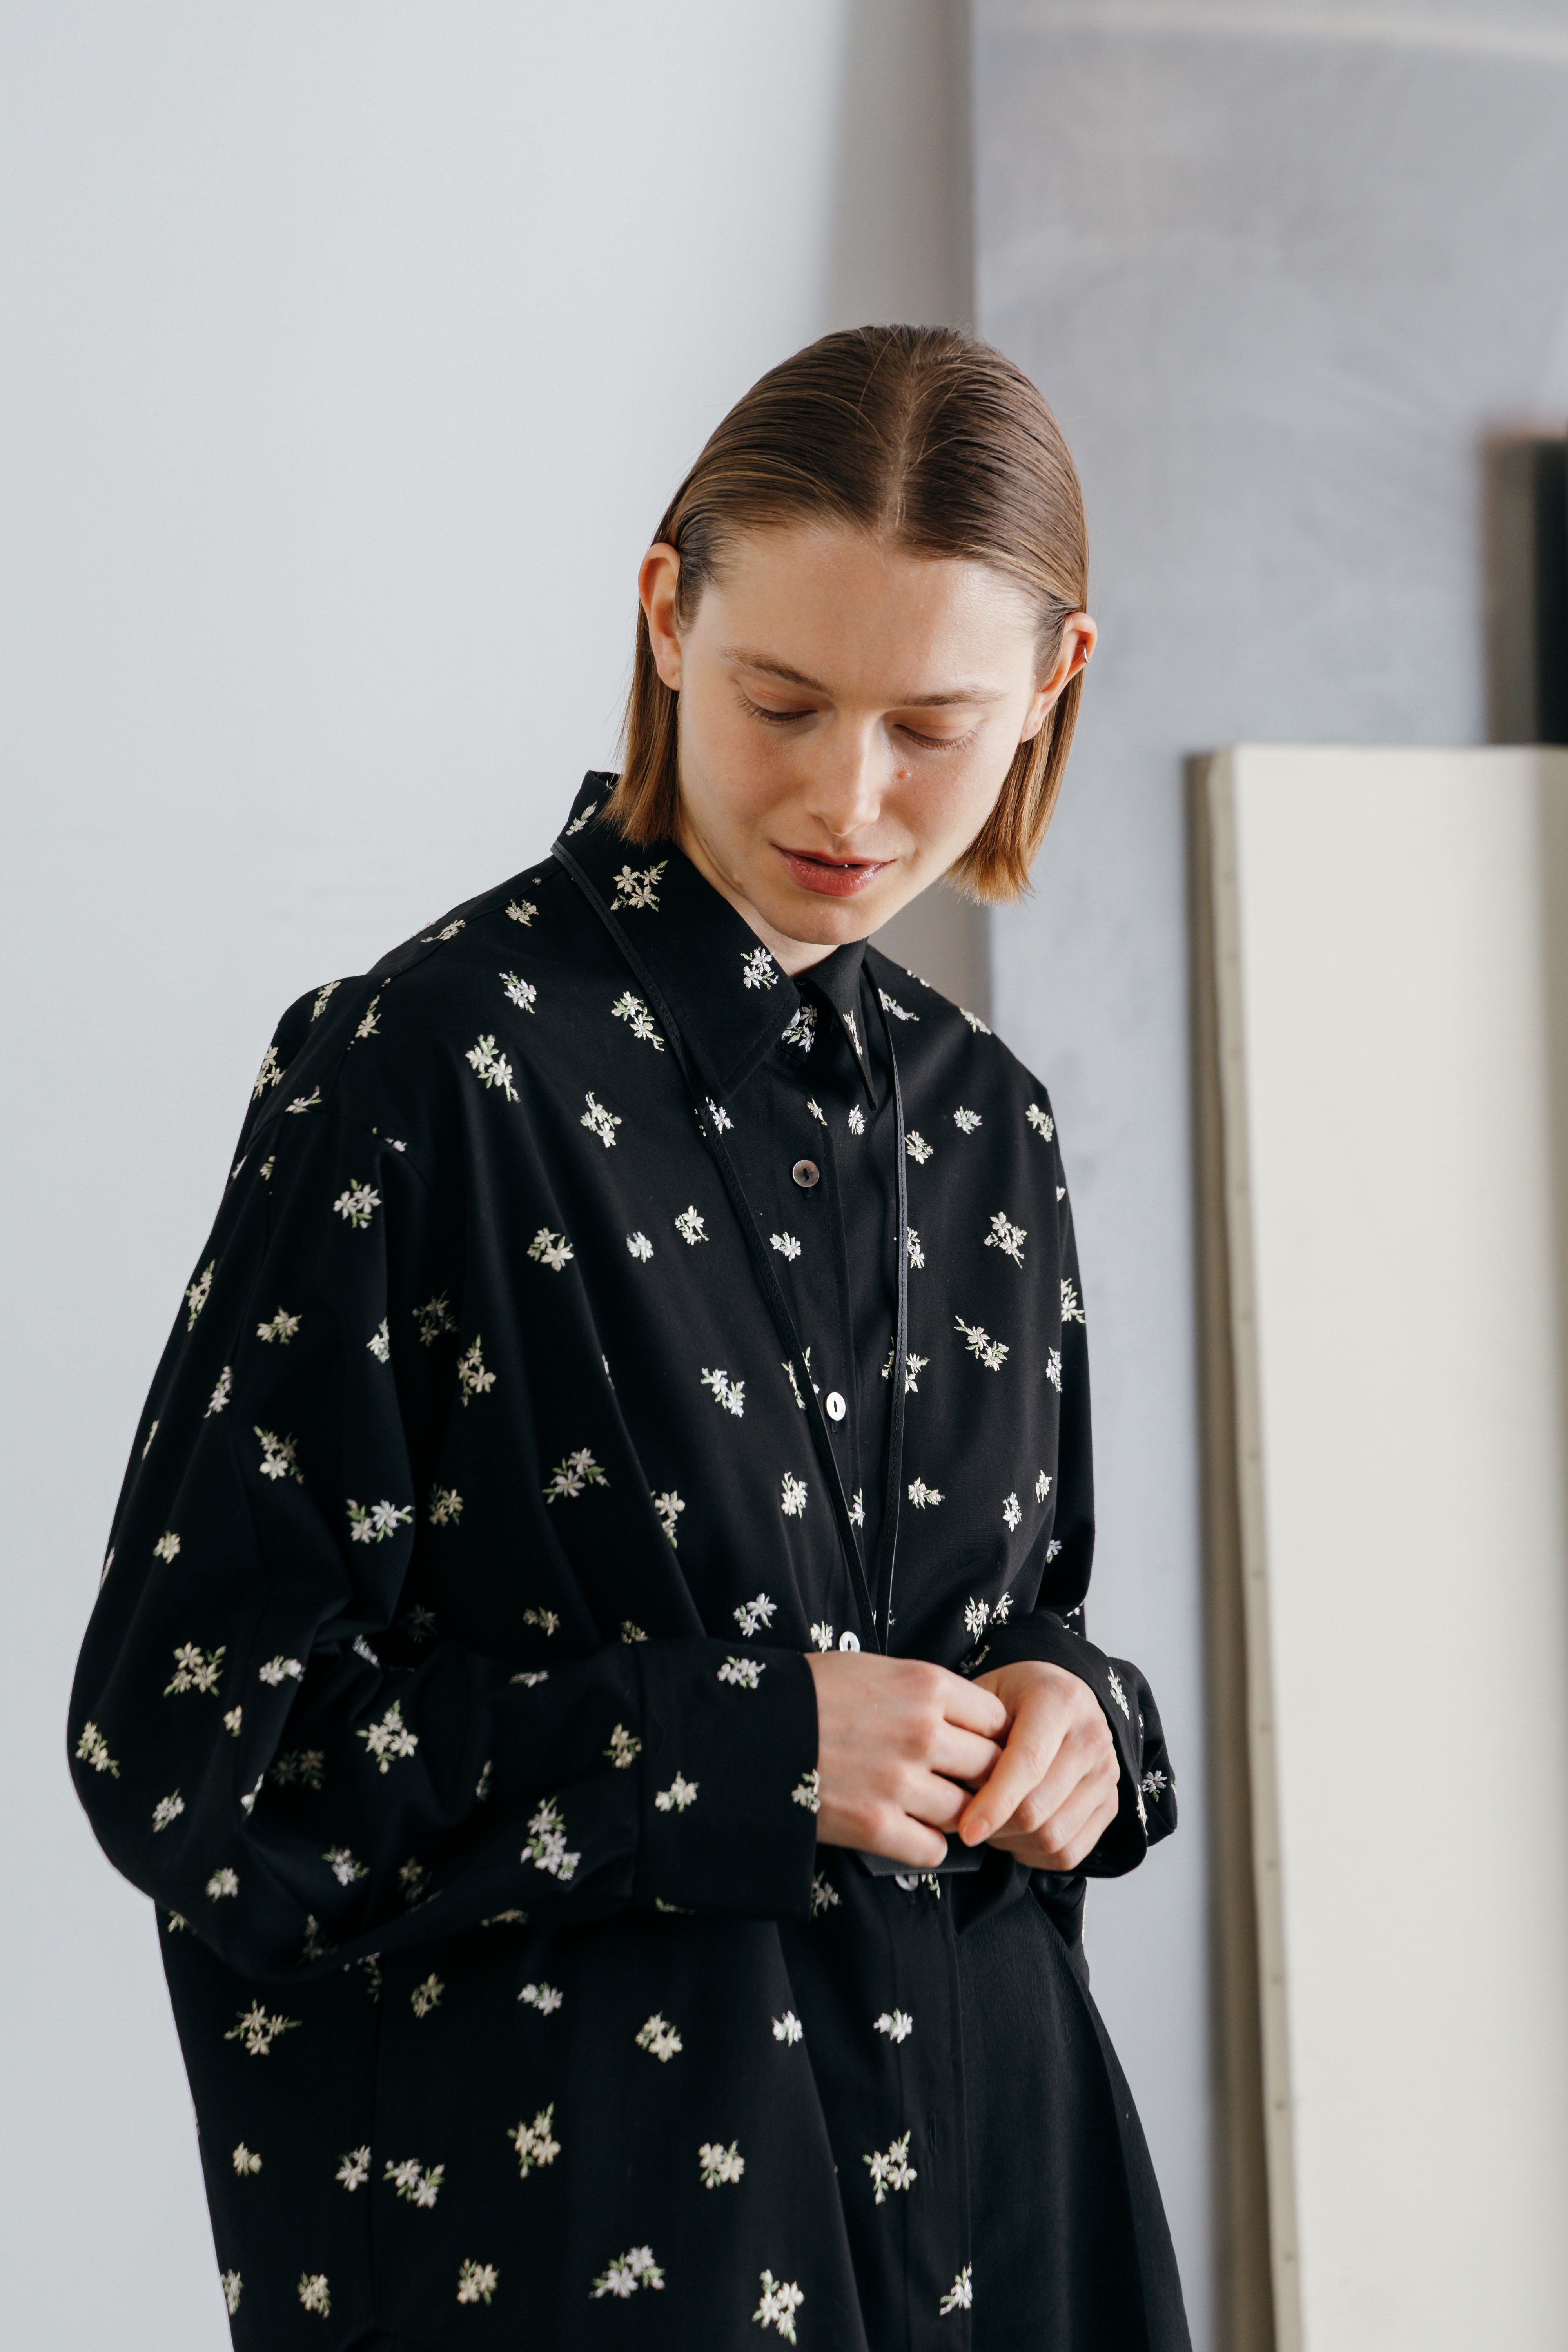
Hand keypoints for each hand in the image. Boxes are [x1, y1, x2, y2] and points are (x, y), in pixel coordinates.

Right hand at [806, 1651, 1006, 1868]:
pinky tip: (906, 1830)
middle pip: (990, 1767)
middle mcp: (923, 1733)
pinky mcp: (876, 1826)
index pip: (997, 1719)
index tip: (977, 1745)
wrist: (750, 1729)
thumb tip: (962, 1721)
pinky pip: (933, 1849)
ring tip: (929, 1807)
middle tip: (962, 1783)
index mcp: (926, 1686)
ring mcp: (901, 1782)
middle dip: (980, 1778)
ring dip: (954, 1814)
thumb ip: (924, 1693)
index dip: (989, 1736)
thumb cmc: (809, 1693)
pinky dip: (925, 1845)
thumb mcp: (873, 1669)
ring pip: (966, 1812)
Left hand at [956, 1660, 1118, 1869]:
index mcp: (1060, 1699)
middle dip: (996, 1825)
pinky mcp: (1111, 1803)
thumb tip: (948, 1787)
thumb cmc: (1012, 1698)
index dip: (995, 1802)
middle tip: (969, 1820)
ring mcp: (1107, 1772)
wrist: (1058, 1697)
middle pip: (1039, 1808)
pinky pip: (1070, 1853)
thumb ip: (969, 1733)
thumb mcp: (983, 1696)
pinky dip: (1036, 1856)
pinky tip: (1016, 1835)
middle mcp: (1092, 1735)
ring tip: (991, 1824)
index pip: (1028, 1763)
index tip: (966, 1830)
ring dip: (1013, 1843)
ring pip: (1054, 1836)